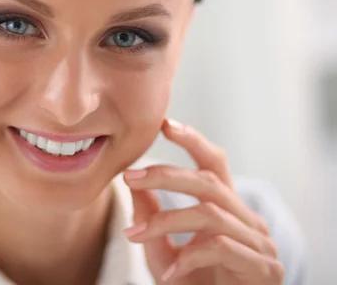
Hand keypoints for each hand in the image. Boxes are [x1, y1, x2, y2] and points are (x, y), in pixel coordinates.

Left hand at [123, 118, 283, 284]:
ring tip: (135, 235)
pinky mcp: (263, 268)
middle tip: (129, 177)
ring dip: (166, 221)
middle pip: (209, 182)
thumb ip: (151, 217)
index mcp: (226, 208)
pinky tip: (171, 273)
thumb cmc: (193, 283)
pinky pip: (221, 248)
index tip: (164, 124)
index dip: (193, 141)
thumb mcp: (162, 248)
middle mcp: (246, 219)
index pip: (215, 164)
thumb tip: (131, 184)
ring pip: (209, 214)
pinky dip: (189, 256)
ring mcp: (259, 243)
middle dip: (166, 176)